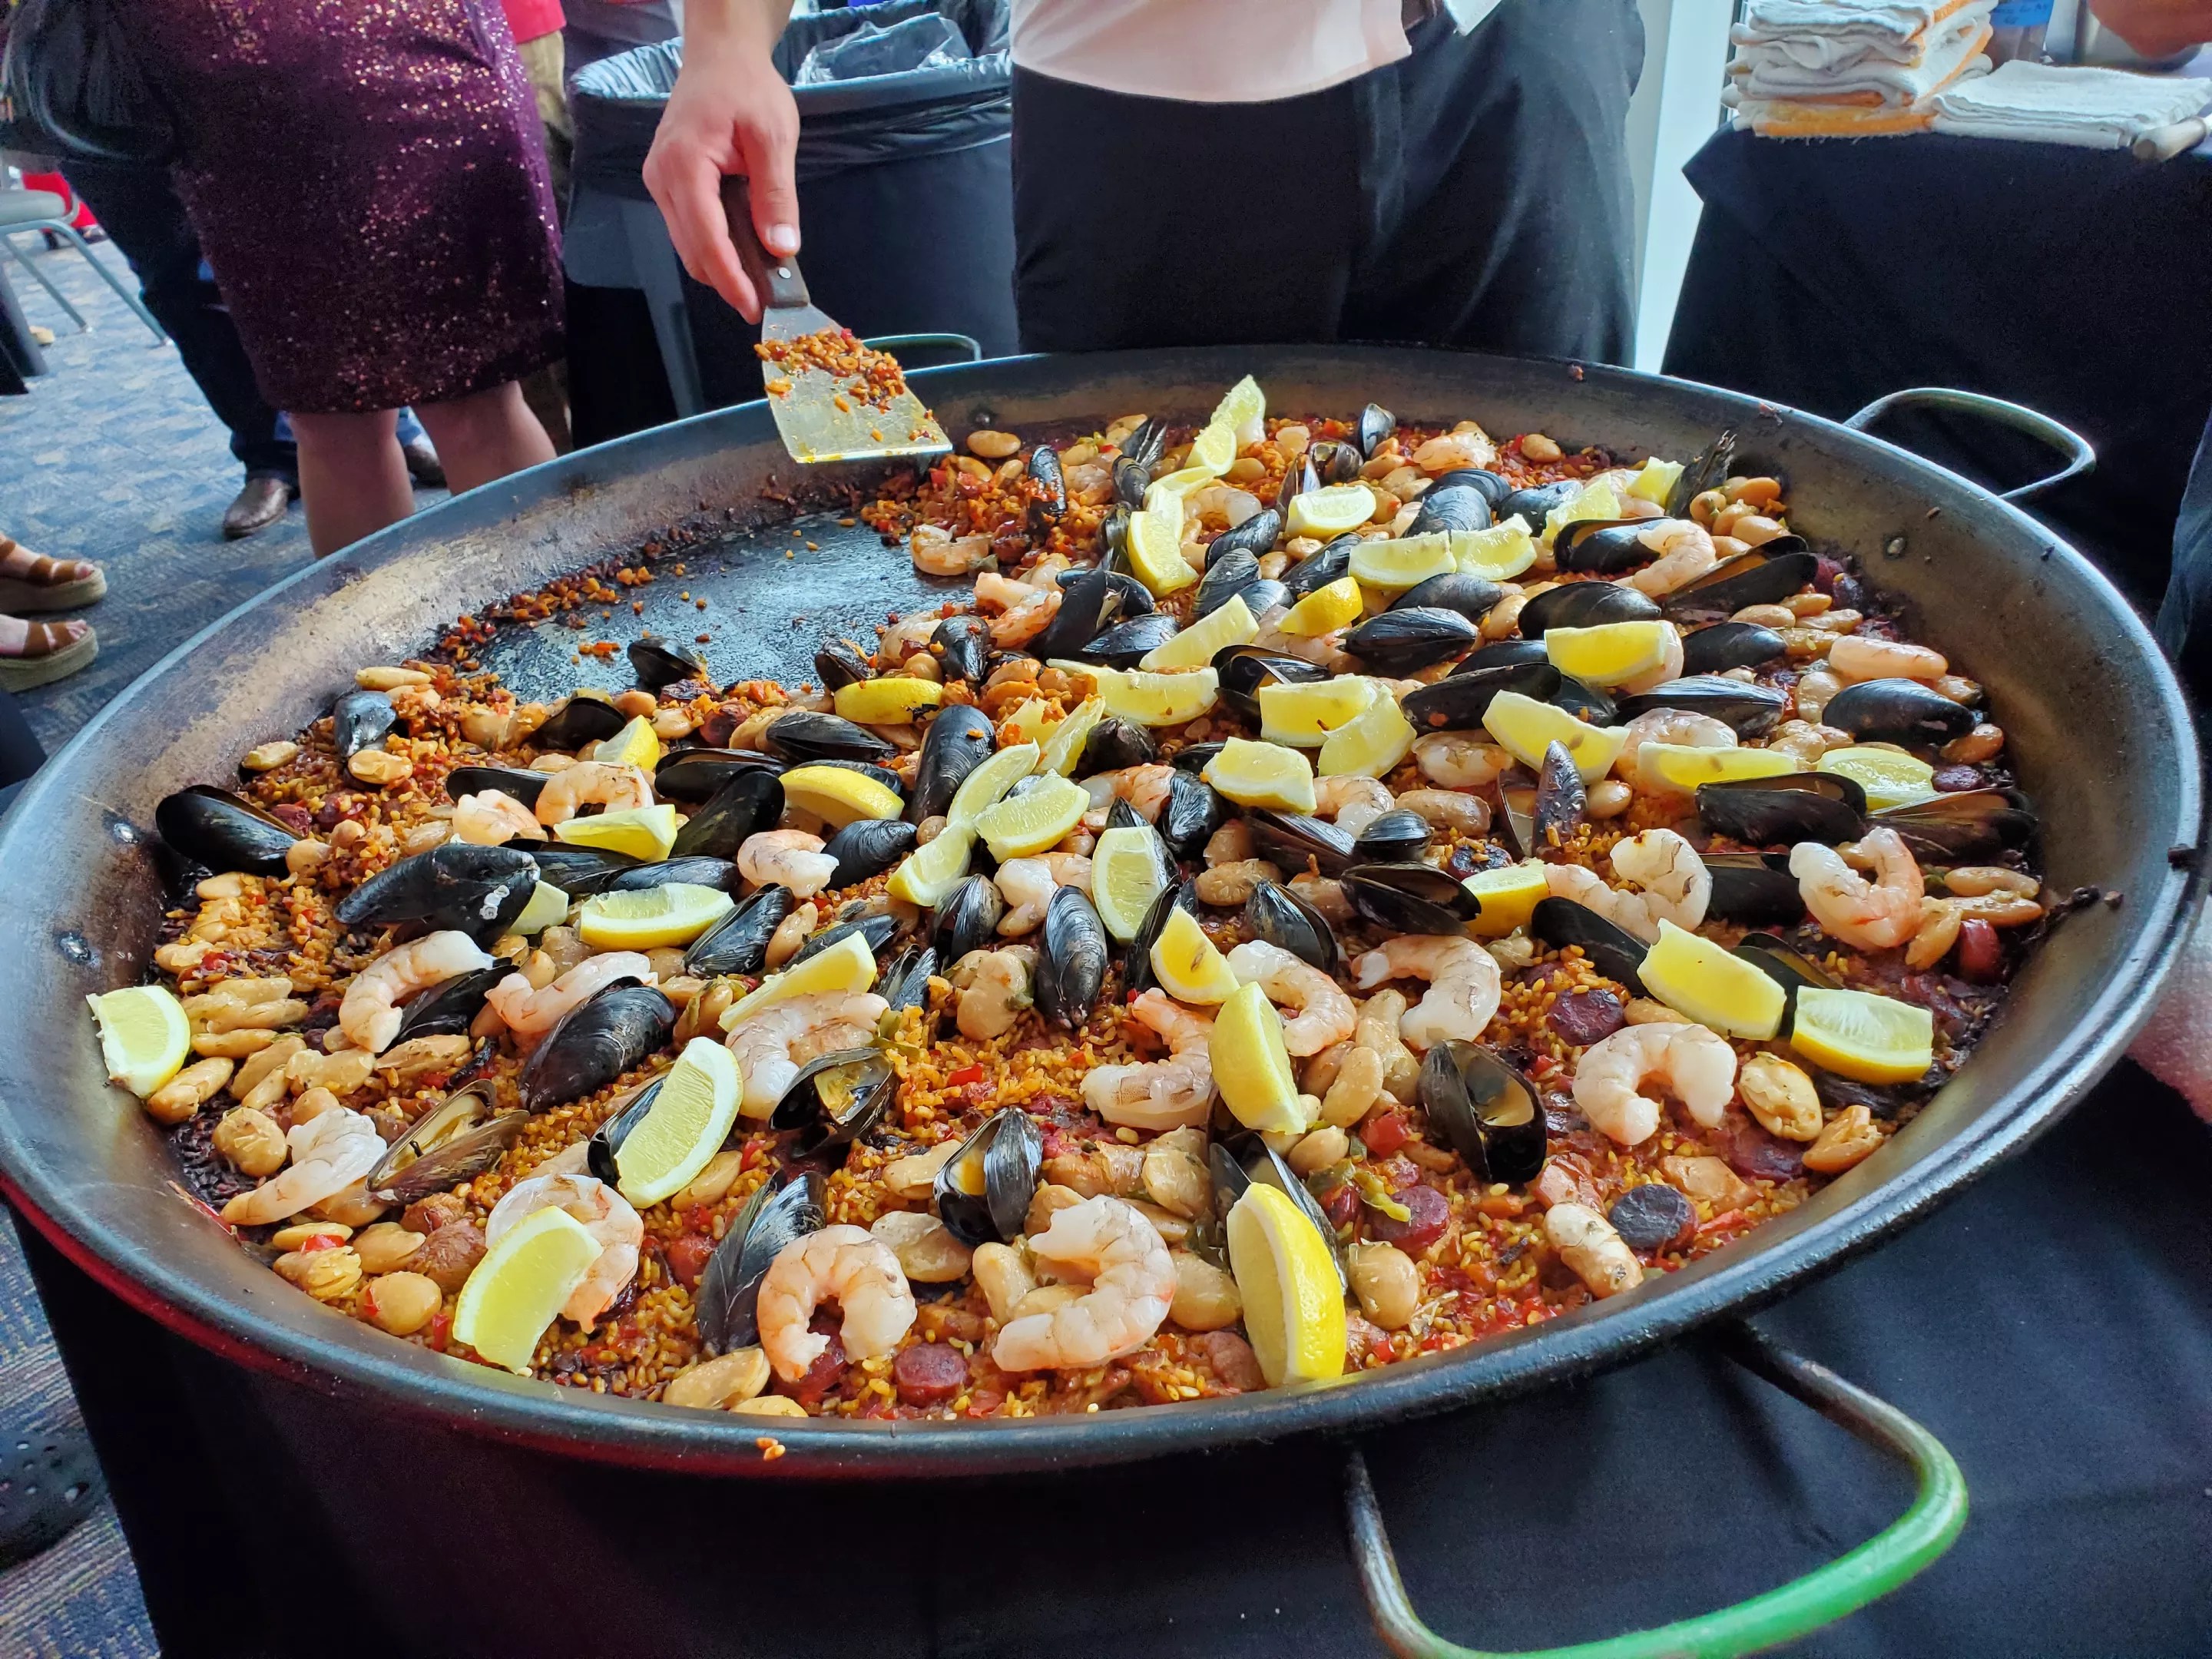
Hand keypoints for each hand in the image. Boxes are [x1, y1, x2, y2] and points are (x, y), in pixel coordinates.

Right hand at [644, 39, 799, 320]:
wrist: (720, 57)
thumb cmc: (747, 88)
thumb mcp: (774, 137)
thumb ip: (776, 194)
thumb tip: (781, 248)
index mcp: (684, 165)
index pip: (705, 240)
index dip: (731, 280)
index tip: (755, 308)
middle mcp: (662, 178)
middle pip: (692, 251)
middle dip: (728, 280)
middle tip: (769, 298)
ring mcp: (659, 182)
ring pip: (687, 245)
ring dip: (722, 266)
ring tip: (762, 277)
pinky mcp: (667, 184)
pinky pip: (688, 228)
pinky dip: (715, 246)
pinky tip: (744, 249)